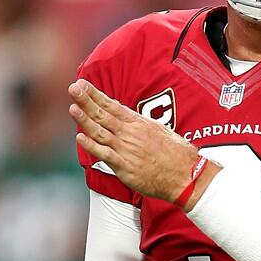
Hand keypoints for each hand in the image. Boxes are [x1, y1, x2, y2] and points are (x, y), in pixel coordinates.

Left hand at [68, 79, 200, 202]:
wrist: (187, 175)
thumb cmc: (177, 155)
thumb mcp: (160, 132)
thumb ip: (141, 126)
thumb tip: (128, 120)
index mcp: (140, 124)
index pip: (113, 106)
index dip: (96, 95)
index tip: (82, 85)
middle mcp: (131, 134)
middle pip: (104, 115)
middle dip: (87, 101)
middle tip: (73, 88)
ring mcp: (127, 150)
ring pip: (101, 132)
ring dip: (85, 120)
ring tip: (73, 107)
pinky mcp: (125, 167)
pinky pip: (105, 155)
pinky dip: (92, 146)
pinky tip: (80, 137)